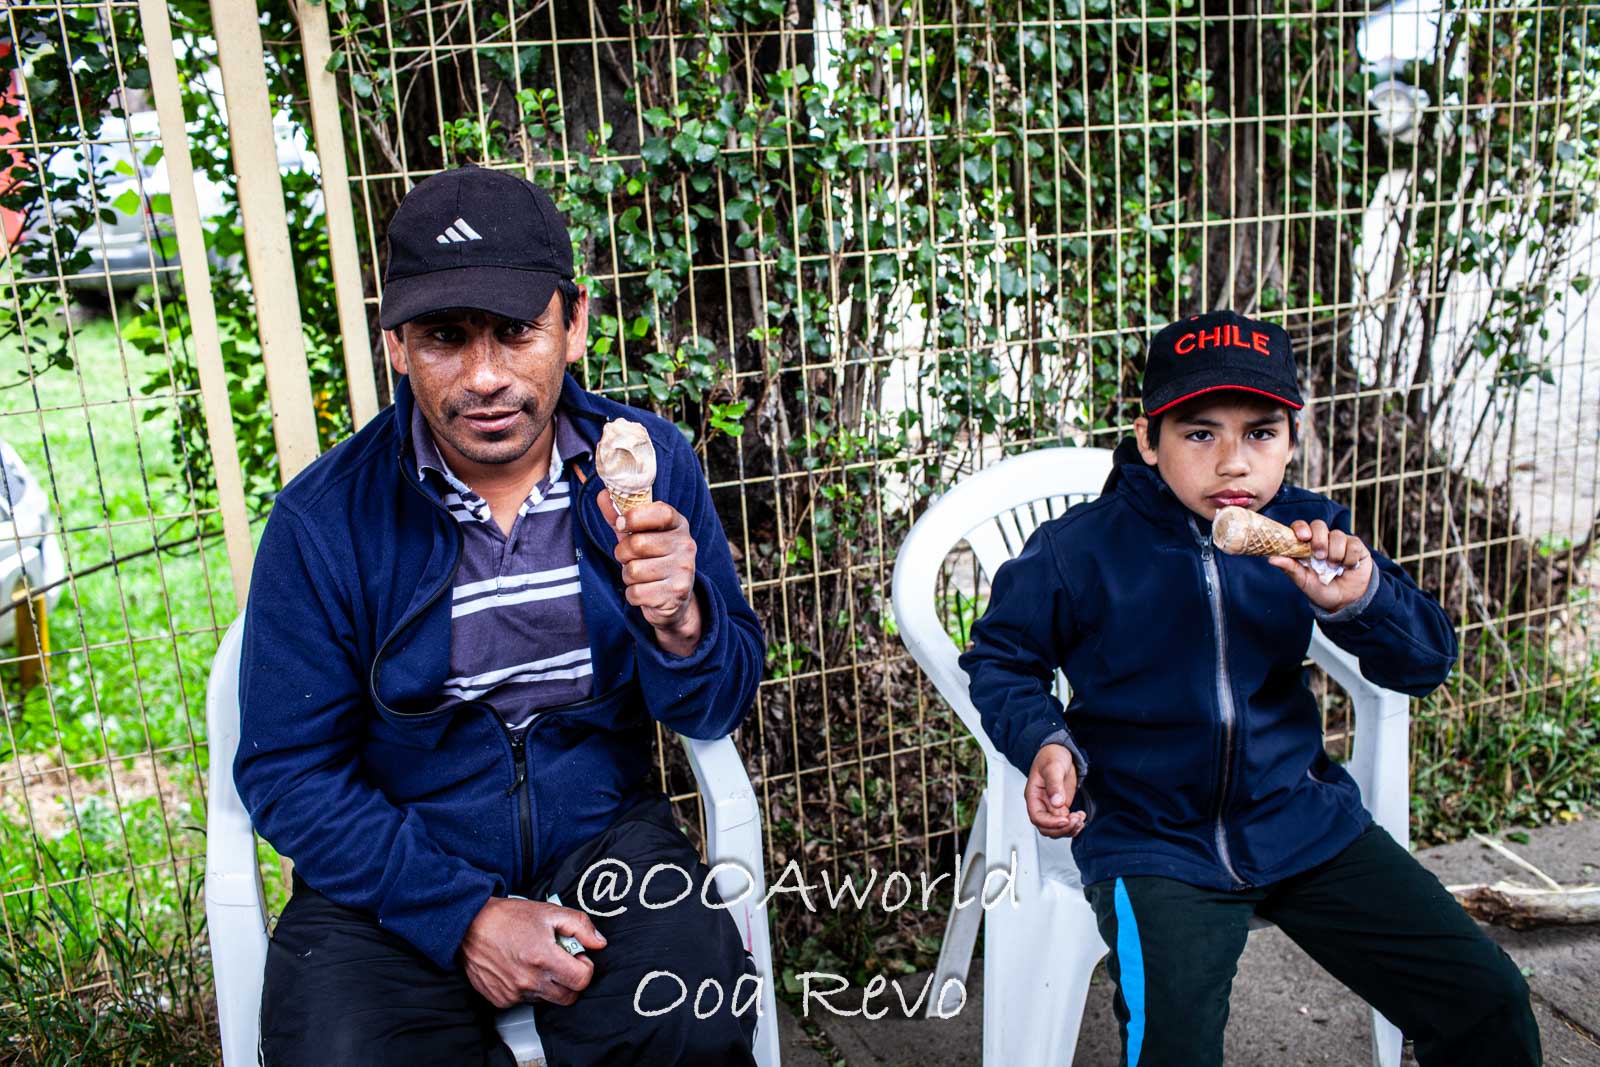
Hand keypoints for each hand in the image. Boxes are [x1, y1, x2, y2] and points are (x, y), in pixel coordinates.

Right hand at [460, 896, 606, 1008]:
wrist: (470, 926)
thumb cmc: (508, 917)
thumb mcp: (549, 911)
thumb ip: (580, 925)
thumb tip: (599, 942)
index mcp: (543, 957)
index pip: (581, 980)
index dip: (585, 968)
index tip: (577, 958)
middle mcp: (528, 980)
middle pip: (567, 996)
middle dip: (571, 980)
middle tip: (561, 962)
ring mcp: (513, 993)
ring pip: (547, 1000)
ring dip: (549, 984)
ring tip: (538, 961)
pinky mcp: (500, 999)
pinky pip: (525, 1001)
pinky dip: (528, 988)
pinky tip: (520, 968)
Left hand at [598, 491, 702, 654]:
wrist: (676, 599)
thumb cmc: (652, 559)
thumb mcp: (639, 535)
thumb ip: (620, 516)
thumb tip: (603, 495)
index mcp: (678, 525)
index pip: (661, 512)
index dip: (636, 516)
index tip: (621, 523)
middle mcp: (686, 545)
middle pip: (637, 544)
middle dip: (623, 553)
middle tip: (629, 557)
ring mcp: (683, 570)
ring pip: (634, 571)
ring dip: (628, 576)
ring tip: (640, 576)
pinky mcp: (676, 594)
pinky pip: (636, 593)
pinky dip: (633, 595)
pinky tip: (646, 592)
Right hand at [1026, 744, 1085, 838]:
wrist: (1060, 751)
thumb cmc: (1051, 756)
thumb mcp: (1053, 767)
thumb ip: (1054, 784)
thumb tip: (1056, 802)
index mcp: (1033, 795)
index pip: (1037, 817)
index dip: (1050, 823)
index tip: (1065, 820)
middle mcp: (1041, 804)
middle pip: (1046, 828)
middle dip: (1062, 828)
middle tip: (1076, 820)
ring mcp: (1051, 807)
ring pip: (1056, 829)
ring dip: (1069, 828)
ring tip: (1080, 819)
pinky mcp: (1061, 807)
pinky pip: (1065, 823)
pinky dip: (1074, 825)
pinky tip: (1081, 818)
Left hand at [1268, 519, 1372, 613]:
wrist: (1346, 602)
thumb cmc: (1321, 590)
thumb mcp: (1304, 581)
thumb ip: (1290, 568)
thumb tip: (1271, 559)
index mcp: (1306, 545)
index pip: (1301, 527)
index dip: (1301, 528)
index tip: (1303, 537)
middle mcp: (1322, 540)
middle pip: (1319, 525)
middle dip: (1319, 540)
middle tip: (1320, 557)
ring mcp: (1340, 542)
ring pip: (1338, 535)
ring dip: (1335, 554)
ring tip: (1334, 568)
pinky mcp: (1356, 546)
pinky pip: (1353, 545)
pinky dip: (1350, 559)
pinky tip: (1348, 568)